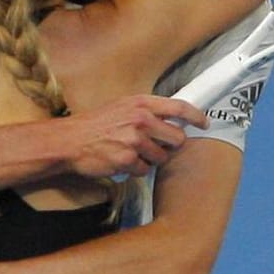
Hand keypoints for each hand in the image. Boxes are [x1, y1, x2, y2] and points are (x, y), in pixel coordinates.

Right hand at [63, 95, 206, 178]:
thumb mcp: (121, 107)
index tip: (204, 123)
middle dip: (169, 146)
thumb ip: (146, 111)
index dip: (196, 116)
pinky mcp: (127, 159)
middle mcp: (141, 119)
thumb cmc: (95, 124)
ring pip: (162, 157)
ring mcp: (135, 140)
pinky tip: (120, 161)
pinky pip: (145, 170)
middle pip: (177, 138)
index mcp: (141, 103)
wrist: (69, 141)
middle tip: (155, 146)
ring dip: (150, 159)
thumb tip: (171, 117)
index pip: (179, 106)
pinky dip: (135, 169)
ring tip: (130, 152)